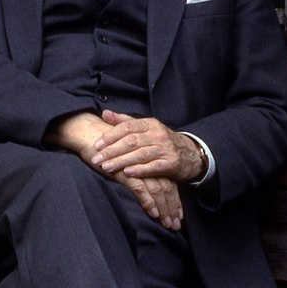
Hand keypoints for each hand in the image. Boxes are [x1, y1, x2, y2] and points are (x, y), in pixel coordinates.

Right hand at [44, 111, 182, 228]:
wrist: (89, 135)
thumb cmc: (106, 150)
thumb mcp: (126, 163)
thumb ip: (136, 173)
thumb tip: (145, 192)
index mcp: (150, 160)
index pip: (169, 182)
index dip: (174, 200)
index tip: (178, 216)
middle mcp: (147, 162)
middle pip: (167, 187)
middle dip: (172, 208)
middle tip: (175, 225)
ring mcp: (137, 166)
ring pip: (157, 190)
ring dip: (164, 208)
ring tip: (167, 224)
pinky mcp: (125, 171)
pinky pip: (141, 188)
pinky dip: (148, 202)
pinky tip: (153, 213)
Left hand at [91, 110, 205, 182]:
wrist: (190, 154)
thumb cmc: (162, 141)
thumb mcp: (146, 128)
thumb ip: (124, 121)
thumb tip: (104, 113)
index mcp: (150, 124)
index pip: (127, 127)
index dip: (110, 136)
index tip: (96, 145)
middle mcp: (158, 134)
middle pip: (131, 141)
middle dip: (112, 151)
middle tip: (97, 159)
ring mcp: (165, 149)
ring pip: (140, 154)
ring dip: (121, 161)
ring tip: (106, 167)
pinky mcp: (171, 163)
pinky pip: (154, 167)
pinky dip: (140, 170)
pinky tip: (127, 173)